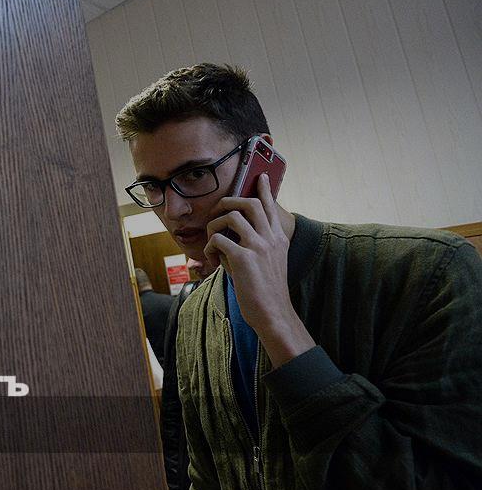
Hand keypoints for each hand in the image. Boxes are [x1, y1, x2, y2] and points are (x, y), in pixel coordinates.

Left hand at [203, 173, 314, 365]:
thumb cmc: (266, 292)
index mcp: (278, 239)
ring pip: (232, 217)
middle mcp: (271, 238)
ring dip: (215, 226)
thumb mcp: (268, 263)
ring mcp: (258, 246)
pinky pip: (219, 240)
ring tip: (213, 242)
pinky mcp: (243, 258)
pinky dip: (210, 248)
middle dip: (229, 201)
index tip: (260, 176)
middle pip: (250, 203)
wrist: (273, 313)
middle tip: (218, 211)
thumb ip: (255, 247)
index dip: (263, 190)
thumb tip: (230, 239)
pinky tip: (212, 261)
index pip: (270, 207)